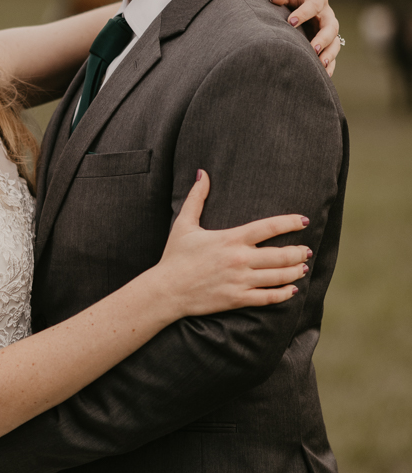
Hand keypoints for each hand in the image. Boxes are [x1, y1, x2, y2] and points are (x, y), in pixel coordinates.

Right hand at [158, 171, 311, 315]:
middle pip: (281, 254)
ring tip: (303, 267)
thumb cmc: (174, 257)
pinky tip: (292, 290)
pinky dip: (284, 294)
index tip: (304, 220)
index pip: (268, 227)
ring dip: (296, 271)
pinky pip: (268, 298)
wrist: (166, 291)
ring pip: (279, 276)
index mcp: (230, 238)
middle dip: (299, 252)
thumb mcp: (184, 224)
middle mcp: (239, 259)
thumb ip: (196, 198)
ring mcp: (240, 280)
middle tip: (307, 250)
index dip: (290, 222)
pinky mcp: (237, 299)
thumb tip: (203, 173)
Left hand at [266, 0, 340, 76]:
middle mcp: (325, 14)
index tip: (290, 22)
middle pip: (331, 26)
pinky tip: (323, 76)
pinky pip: (330, 55)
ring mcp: (326, 30)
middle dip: (323, 38)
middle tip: (313, 48)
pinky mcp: (323, 44)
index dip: (304, 13)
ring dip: (329, 54)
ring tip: (321, 65)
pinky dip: (329, 66)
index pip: (314, 4)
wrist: (284, 5)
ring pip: (334, 42)